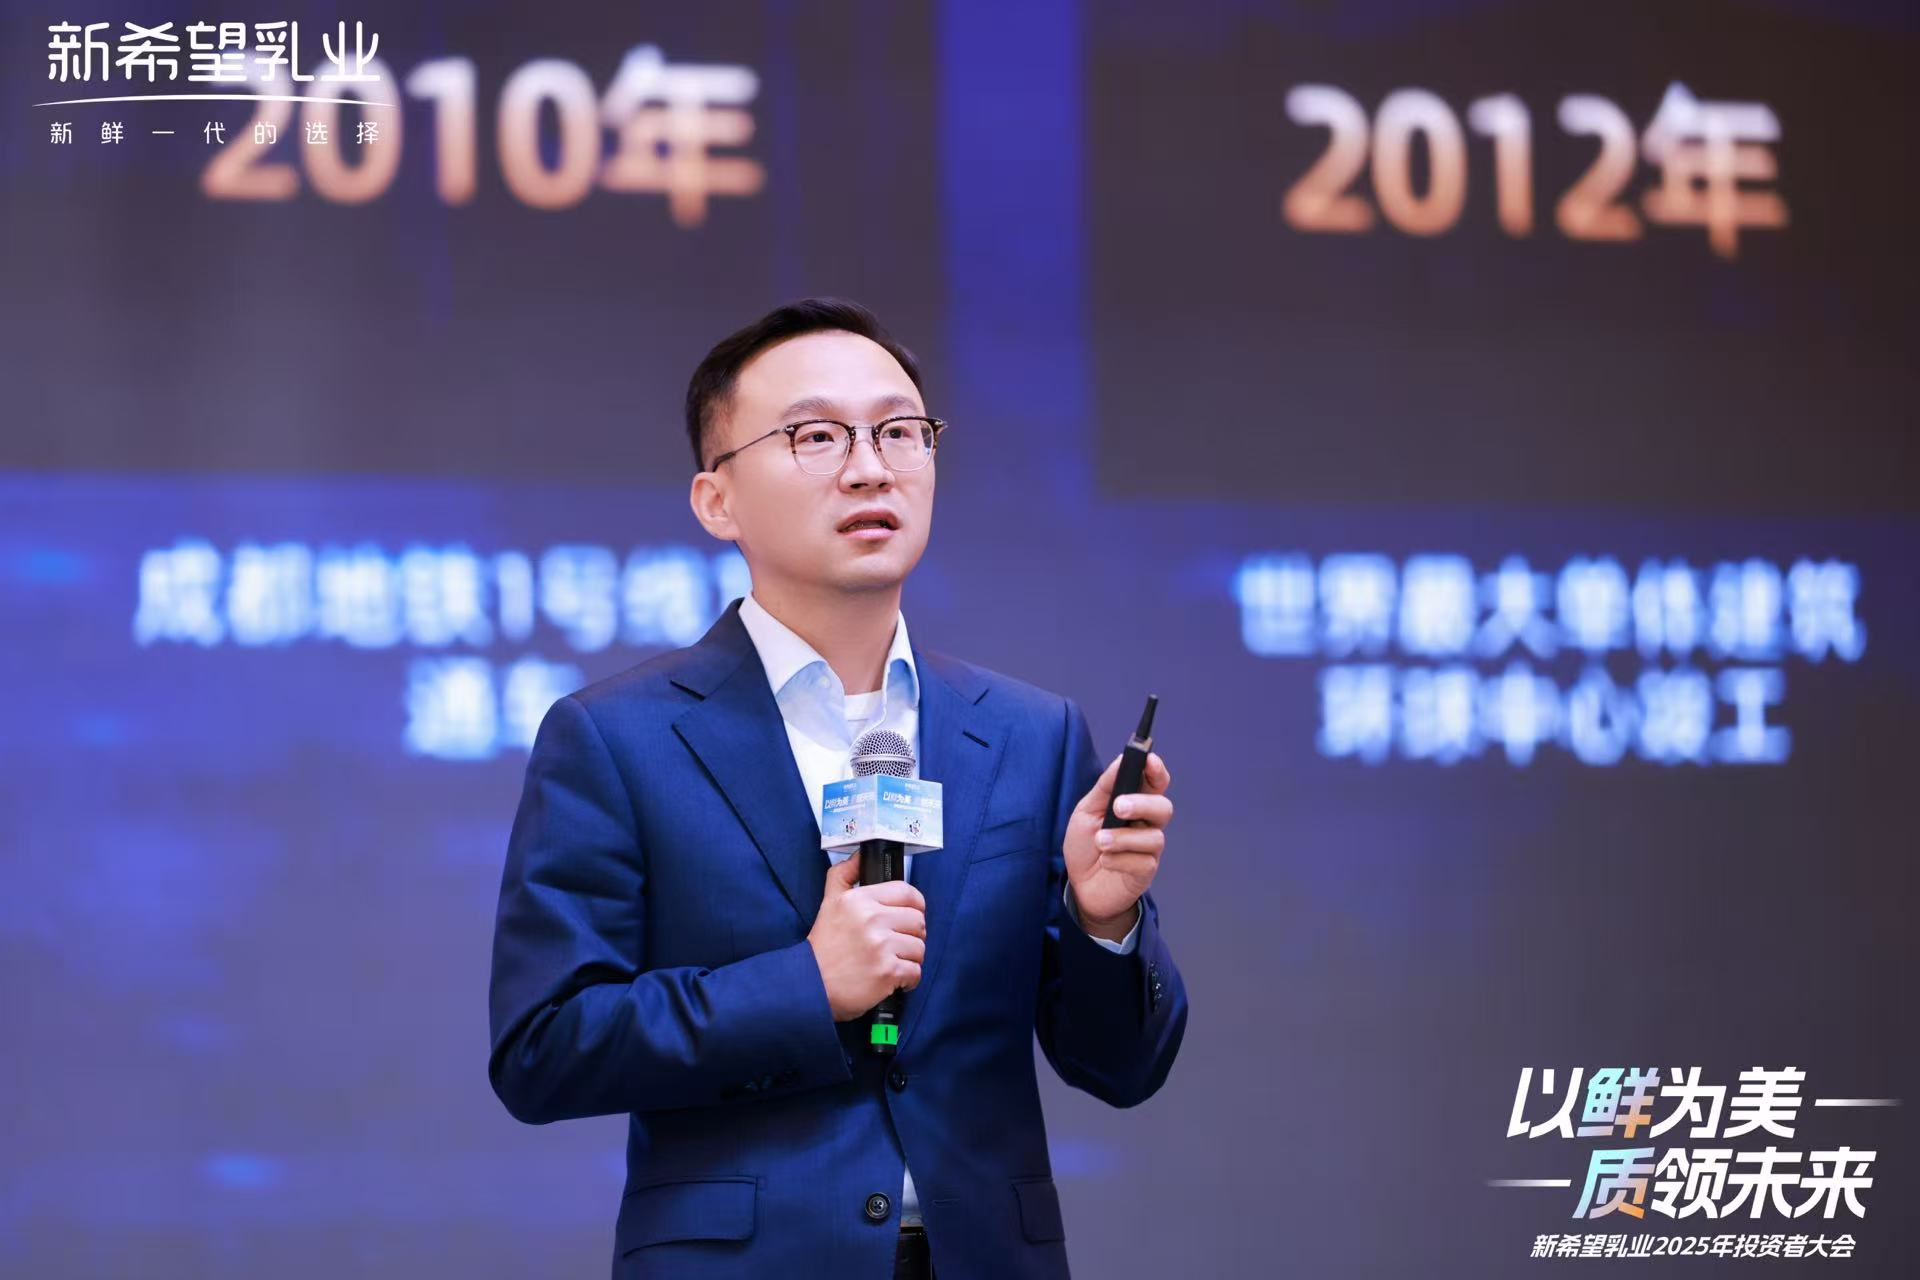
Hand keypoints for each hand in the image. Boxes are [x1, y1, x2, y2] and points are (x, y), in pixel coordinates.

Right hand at [807, 856, 926, 1021]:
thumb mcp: (829, 902)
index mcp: (860, 900)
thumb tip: (860, 855)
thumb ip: (844, 874)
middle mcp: (872, 919)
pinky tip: (893, 979)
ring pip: (919, 948)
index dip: (914, 905)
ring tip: (891, 962)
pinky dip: (908, 980)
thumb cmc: (823, 947)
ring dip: (910, 959)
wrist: (811, 986)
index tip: (907, 917)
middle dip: (911, 935)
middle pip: (918, 921)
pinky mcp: (887, 972)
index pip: (907, 892)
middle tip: (897, 944)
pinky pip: (915, 972)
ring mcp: (881, 947)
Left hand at [1063, 752, 1171, 933]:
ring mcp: (1149, 849)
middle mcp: (1147, 825)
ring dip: (1123, 838)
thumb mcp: (1086, 811)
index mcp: (1136, 804)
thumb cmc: (1085, 845)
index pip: (1156, 783)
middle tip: (1119, 807)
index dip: (1156, 770)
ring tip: (1100, 841)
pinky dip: (1119, 860)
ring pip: (1154, 837)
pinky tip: (1105, 861)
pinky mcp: (1145, 872)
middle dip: (1142, 804)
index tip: (1148, 760)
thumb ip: (1104, 788)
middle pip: (1163, 808)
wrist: (1079, 886)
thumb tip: (1121, 760)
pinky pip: (1143, 862)